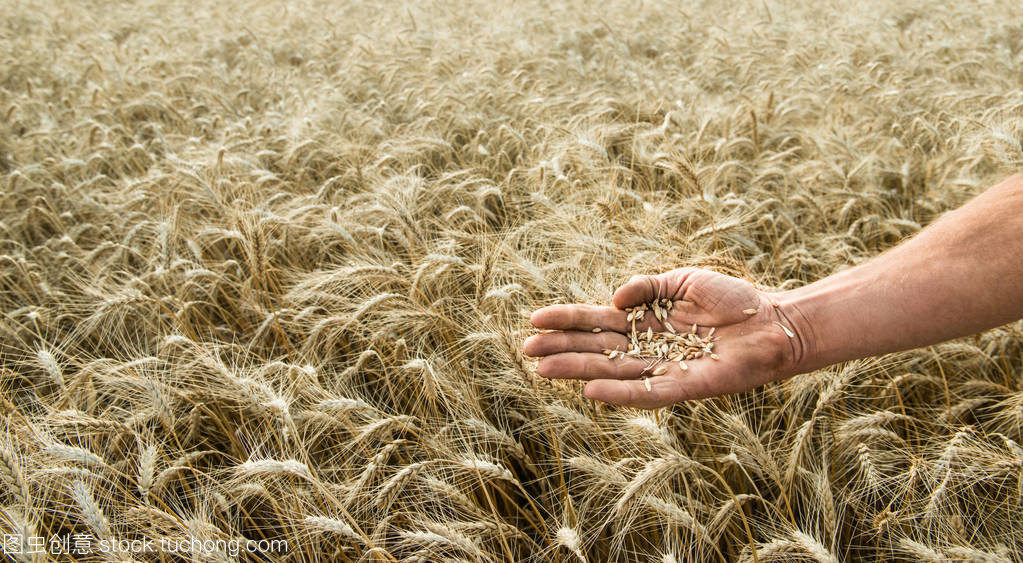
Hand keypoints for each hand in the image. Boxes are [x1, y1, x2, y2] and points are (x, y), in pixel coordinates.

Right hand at [523, 268, 805, 408]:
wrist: (774, 321)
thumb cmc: (734, 298)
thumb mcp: (684, 280)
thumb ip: (646, 286)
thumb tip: (613, 300)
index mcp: (645, 320)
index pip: (597, 321)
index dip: (567, 320)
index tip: (534, 320)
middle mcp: (648, 347)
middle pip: (596, 349)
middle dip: (561, 349)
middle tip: (526, 352)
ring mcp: (664, 369)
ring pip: (612, 371)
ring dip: (578, 372)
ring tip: (543, 371)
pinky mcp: (685, 387)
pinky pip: (646, 392)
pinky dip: (618, 394)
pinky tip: (591, 392)